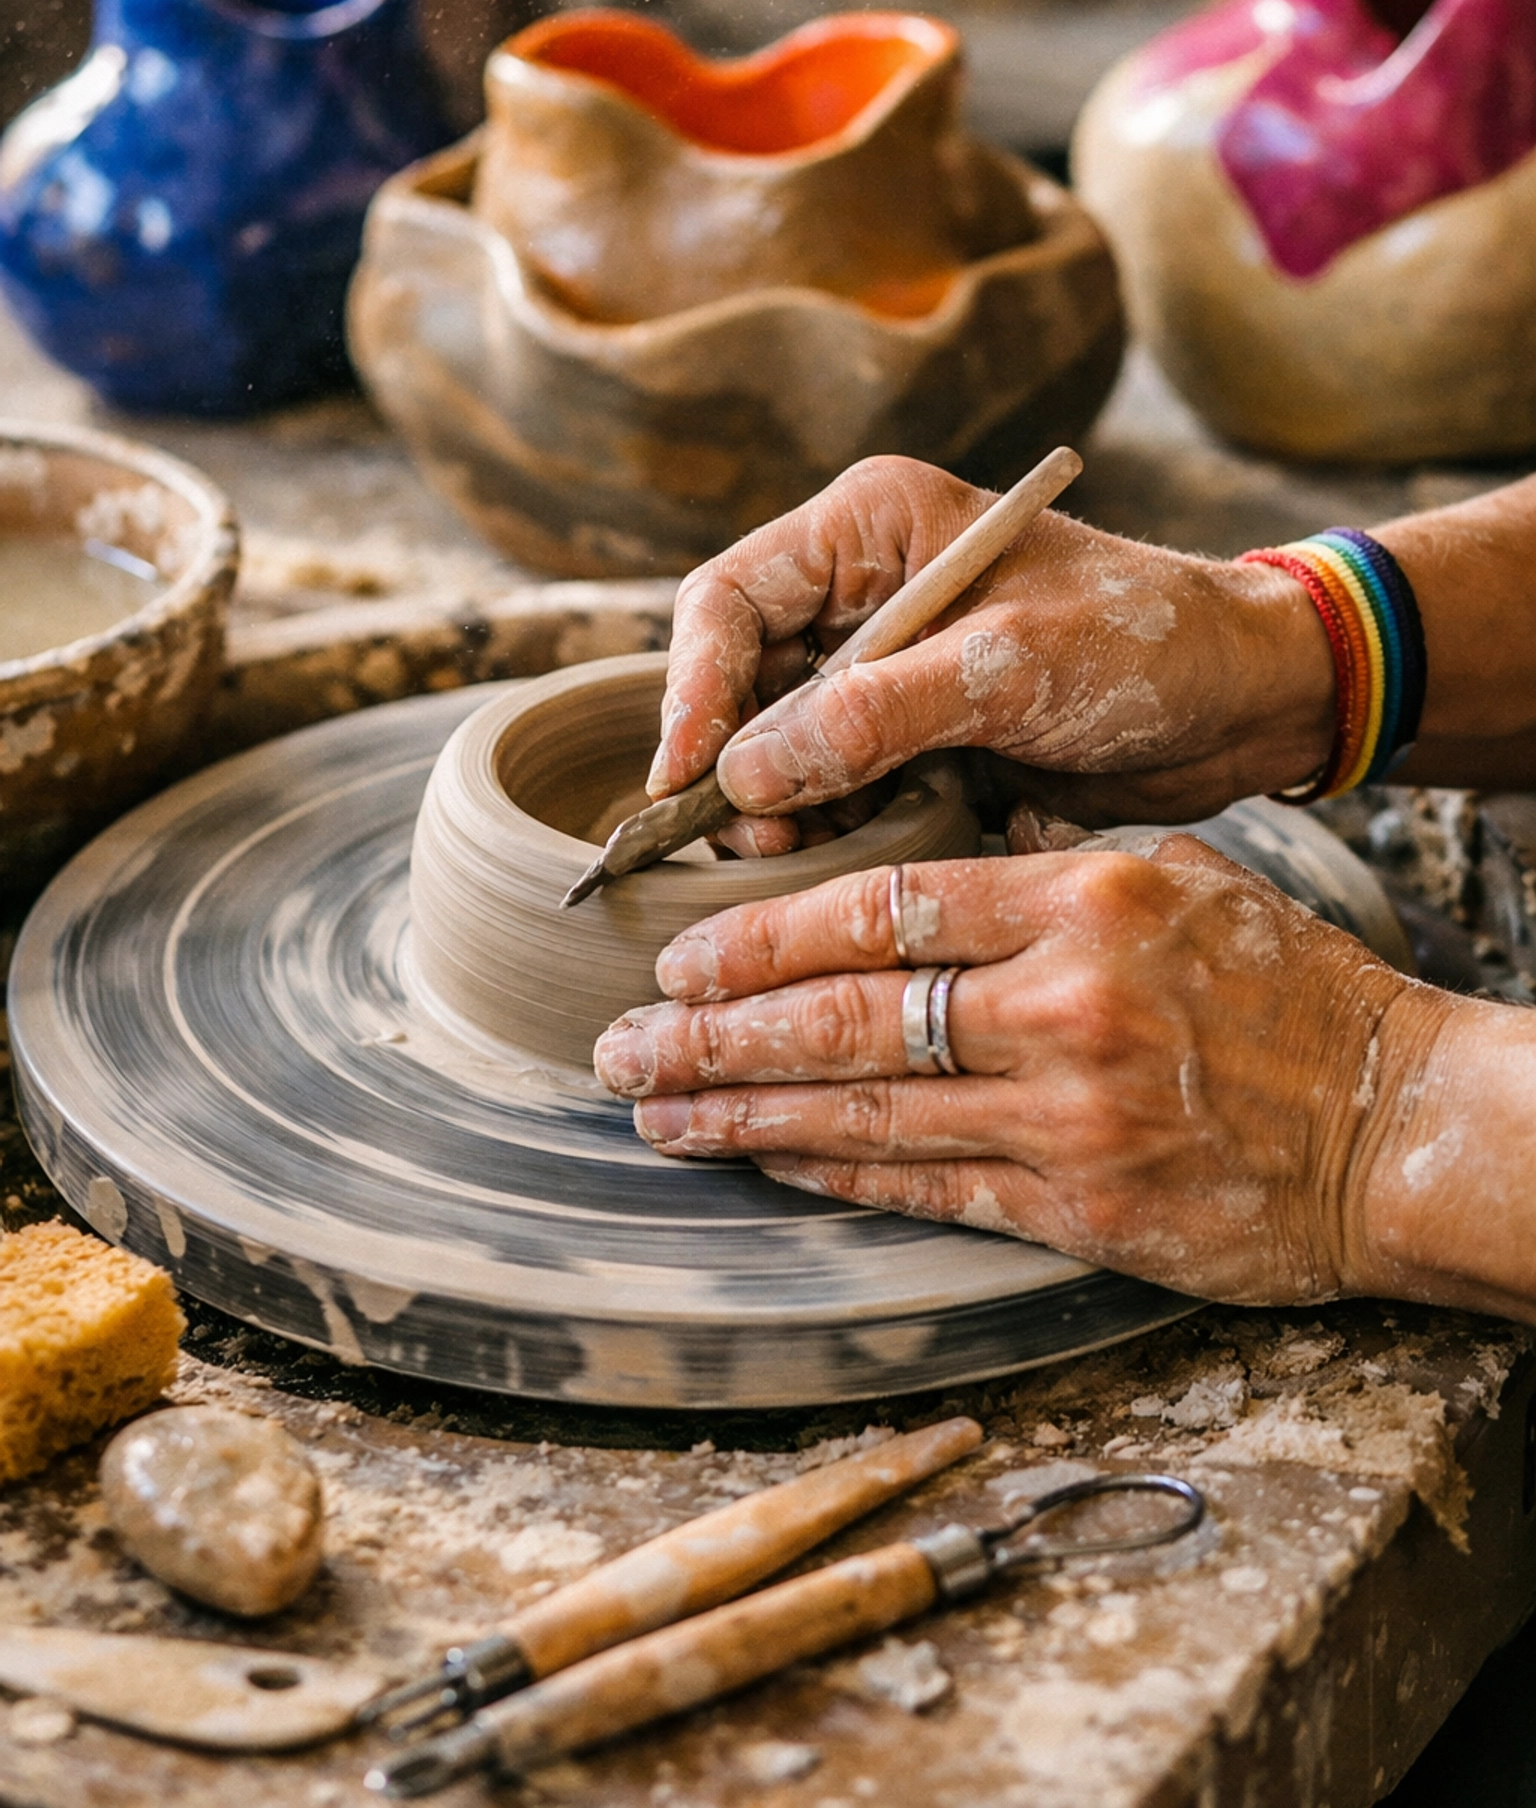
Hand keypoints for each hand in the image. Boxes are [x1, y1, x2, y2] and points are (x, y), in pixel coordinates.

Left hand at [593, 842, 1453, 1307]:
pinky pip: (924, 1187)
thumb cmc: (1284, 986)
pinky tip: (757, 1165)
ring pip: (864, 1112)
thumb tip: (913, 873)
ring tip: (650, 1110)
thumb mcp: (1177, 878)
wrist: (1393, 1121)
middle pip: (844, 1015)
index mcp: (1083, 899)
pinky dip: (830, 1176)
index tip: (681, 950)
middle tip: (618, 1038)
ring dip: (741, 1114)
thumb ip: (1043, 872)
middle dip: (712, 1030)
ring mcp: (1070, 1116)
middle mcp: (1064, 1004)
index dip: (761, 934)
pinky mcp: (1082, 1210)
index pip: (882, 906)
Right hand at [648, 457, 1335, 851]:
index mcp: (870, 526)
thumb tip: (742, 772)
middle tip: (758, 841)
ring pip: (778, 744)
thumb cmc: (1147, 643)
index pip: (727, 600)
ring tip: (807, 854)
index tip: (684, 779)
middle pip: (740, 680)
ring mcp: (887, 665)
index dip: (691, 690)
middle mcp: (862, 589)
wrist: (1248, 699)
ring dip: (783, 805)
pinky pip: (835, 784)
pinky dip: (835, 824)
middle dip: (737, 764)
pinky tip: (863, 852)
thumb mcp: (1009, 670)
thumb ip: (871, 715)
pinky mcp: (917, 731)